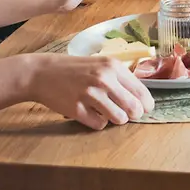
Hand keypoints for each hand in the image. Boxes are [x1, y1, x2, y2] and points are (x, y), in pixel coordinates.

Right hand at [23, 53, 153, 129]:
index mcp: (113, 66)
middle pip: (134, 108)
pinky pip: (99, 125)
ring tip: (107, 112)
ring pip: (119, 119)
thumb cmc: (74, 69)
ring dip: (116, 119)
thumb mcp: (100, 64)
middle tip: (127, 114)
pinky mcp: (77, 109)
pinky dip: (98, 122)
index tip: (145, 109)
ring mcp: (90, 95)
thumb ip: (119, 78)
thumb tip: (140, 98)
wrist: (42, 73)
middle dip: (133, 115)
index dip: (146, 104)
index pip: (141, 91)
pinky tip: (90, 113)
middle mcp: (104, 79)